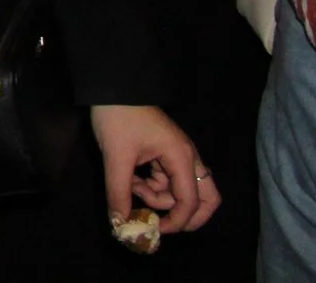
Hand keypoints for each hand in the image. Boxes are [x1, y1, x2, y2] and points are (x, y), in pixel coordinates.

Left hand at [90, 104, 217, 236]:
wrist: (111, 87)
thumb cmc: (117, 117)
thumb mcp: (116, 157)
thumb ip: (119, 192)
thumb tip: (120, 223)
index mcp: (182, 157)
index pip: (191, 201)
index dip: (176, 221)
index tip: (153, 229)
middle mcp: (187, 158)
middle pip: (204, 198)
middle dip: (185, 216)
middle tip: (160, 224)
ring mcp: (177, 156)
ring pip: (180, 190)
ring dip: (158, 197)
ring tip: (130, 185)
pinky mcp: (165, 154)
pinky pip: (167, 180)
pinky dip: (152, 186)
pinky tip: (131, 179)